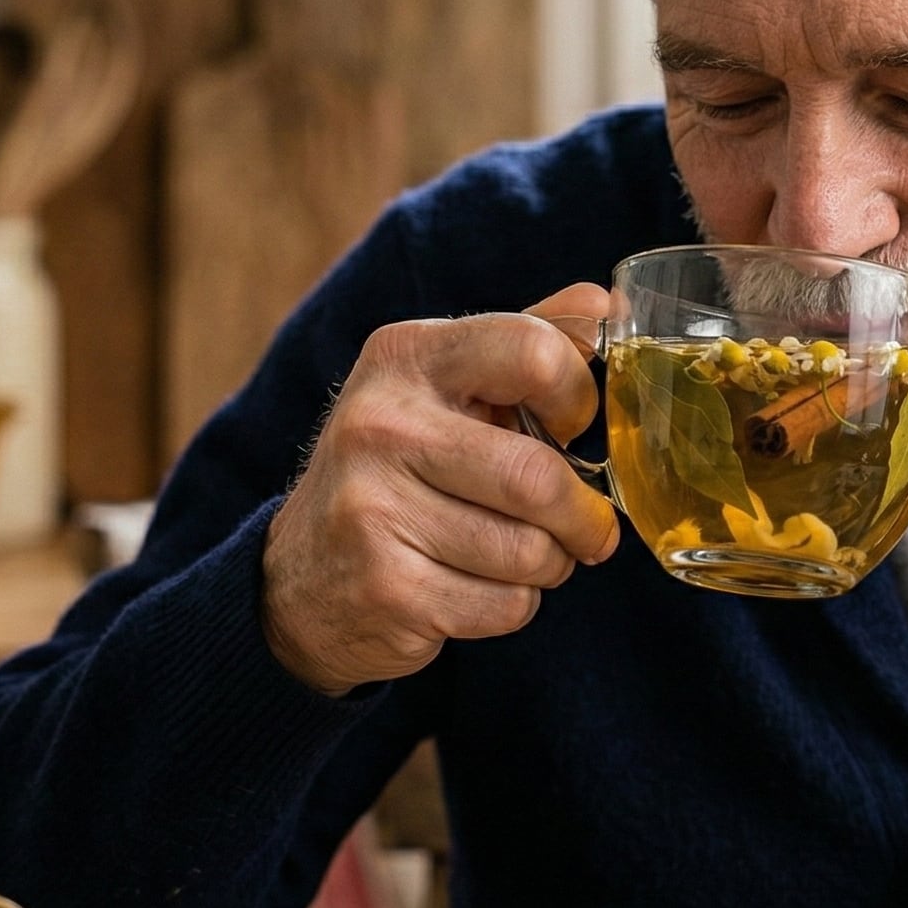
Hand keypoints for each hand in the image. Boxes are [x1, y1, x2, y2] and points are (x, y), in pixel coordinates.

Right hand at [261, 284, 620, 694]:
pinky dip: (513, 605)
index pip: (534, 352)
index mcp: (405, 357)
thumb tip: (605, 301)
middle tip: (585, 527)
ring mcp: (374, 509)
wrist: (302, 579)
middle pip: (539, 478)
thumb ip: (525, 342)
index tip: (571, 427)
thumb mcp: (449, 390)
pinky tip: (472, 586)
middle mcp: (380, 425)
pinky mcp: (386, 589)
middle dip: (582, 516)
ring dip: (548, 565)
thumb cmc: (402, 470)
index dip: (577, 396)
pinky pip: (506, 606)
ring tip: (515, 554)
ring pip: (530, 553)